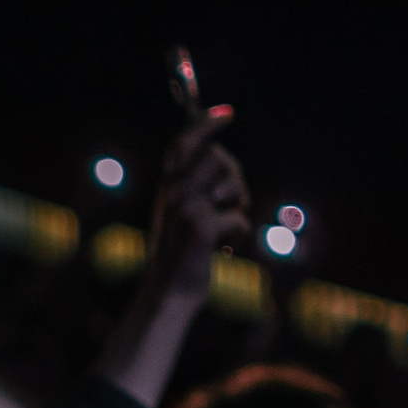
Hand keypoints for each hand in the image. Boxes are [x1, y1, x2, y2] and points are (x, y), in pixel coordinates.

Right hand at [145, 109, 251, 303]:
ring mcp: (185, 209)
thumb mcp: (184, 214)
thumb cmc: (183, 254)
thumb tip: (223, 157)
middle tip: (231, 205)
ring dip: (240, 208)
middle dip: (235, 180)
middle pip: (219, 160)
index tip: (226, 113)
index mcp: (168, 186)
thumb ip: (198, 186)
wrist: (169, 294)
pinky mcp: (200, 228)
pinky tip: (224, 249)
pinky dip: (239, 235)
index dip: (205, 125)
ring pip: (233, 186)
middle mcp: (172, 193)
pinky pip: (239, 218)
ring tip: (225, 230)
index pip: (184, 143)